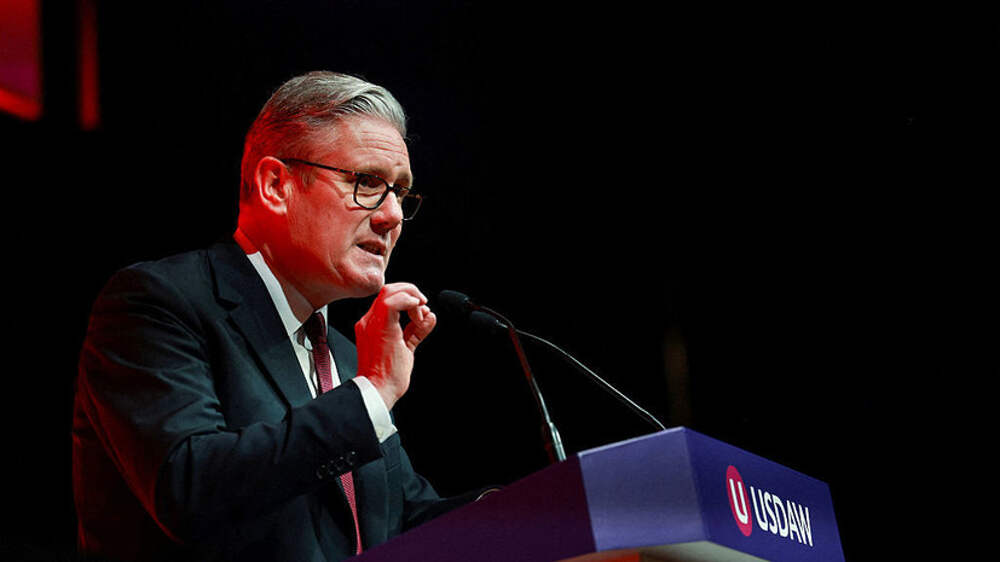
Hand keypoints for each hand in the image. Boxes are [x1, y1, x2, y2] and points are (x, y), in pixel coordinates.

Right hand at [355, 282, 436, 409]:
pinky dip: (409, 301)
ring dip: (412, 297)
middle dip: (411, 293)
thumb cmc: (387, 377)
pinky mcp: (381, 327)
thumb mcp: (406, 348)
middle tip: (423, 305)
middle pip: (389, 290)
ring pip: (390, 291)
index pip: (388, 299)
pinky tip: (418, 310)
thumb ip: (417, 330)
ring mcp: (372, 323)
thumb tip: (430, 316)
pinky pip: (393, 302)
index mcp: (371, 325)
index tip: (420, 311)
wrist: (377, 390)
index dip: (407, 298)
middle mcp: (369, 321)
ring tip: (420, 314)